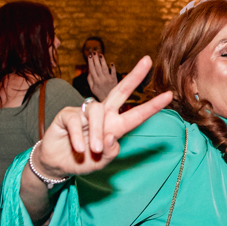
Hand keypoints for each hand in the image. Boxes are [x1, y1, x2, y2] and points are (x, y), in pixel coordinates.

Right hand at [34, 56, 171, 177]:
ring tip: (93, 150)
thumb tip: (112, 136)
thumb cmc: (83, 161)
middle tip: (148, 60)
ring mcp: (84, 112)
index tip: (169, 95)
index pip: (136, 114)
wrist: (57, 165)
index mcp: (115, 126)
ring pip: (96, 112)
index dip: (152, 106)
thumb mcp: (101, 162)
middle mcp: (102, 115)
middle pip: (120, 91)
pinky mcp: (67, 114)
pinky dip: (79, 137)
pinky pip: (77, 121)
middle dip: (134, 76)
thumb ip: (110, 152)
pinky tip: (79, 148)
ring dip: (96, 132)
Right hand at [87, 52, 118, 100]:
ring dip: (102, 61)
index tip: (89, 56)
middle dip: (96, 59)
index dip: (90, 62)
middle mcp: (101, 79)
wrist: (109, 100)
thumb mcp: (92, 87)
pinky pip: (113, 72)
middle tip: (94, 52)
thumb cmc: (99, 93)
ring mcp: (108, 79)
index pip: (92, 69)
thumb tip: (89, 69)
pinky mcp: (114, 80)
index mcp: (95, 81)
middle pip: (98, 67)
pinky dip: (112, 68)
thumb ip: (90, 79)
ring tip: (100, 54)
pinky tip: (111, 63)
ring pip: (105, 68)